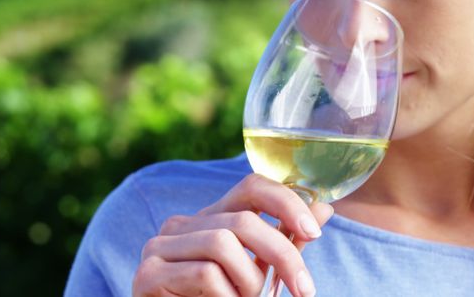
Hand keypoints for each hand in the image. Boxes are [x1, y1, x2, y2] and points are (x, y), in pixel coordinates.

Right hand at [133, 173, 333, 296]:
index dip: (287, 202)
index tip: (314, 232)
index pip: (252, 187)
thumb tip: (324, 208)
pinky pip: (205, 273)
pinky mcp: (149, 274)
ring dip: (250, 283)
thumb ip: (283, 244)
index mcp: (210, 219)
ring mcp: (159, 247)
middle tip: (303, 290)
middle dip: (283, 256)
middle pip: (244, 220)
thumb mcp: (256, 274)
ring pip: (224, 245)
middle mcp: (181, 225)